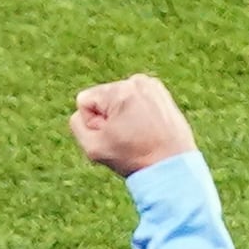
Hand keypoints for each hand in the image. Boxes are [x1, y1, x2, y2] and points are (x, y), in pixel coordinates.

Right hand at [70, 74, 193, 175]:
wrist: (172, 166)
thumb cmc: (133, 158)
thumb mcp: (93, 147)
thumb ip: (77, 124)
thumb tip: (84, 112)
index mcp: (120, 90)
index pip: (85, 100)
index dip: (93, 123)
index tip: (113, 137)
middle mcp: (137, 81)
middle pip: (103, 98)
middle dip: (109, 118)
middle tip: (129, 138)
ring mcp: (151, 85)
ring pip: (118, 99)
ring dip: (123, 116)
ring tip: (139, 134)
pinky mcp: (161, 93)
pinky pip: (135, 100)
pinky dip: (137, 113)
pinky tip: (148, 129)